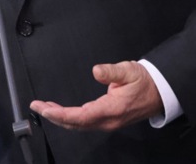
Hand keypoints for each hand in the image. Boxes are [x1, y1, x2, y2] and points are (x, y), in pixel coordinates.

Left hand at [29, 61, 162, 130]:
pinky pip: (84, 122)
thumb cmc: (144, 81)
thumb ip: (111, 72)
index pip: (81, 116)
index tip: (45, 109)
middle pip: (75, 124)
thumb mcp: (129, 70)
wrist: (159, 92)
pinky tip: (60, 111)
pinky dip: (69, 117)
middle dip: (54, 116)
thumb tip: (96, 71)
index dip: (61, 114)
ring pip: (78, 124)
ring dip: (60, 117)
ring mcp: (107, 122)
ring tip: (44, 107)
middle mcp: (108, 120)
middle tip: (37, 106)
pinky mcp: (106, 120)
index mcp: (112, 109)